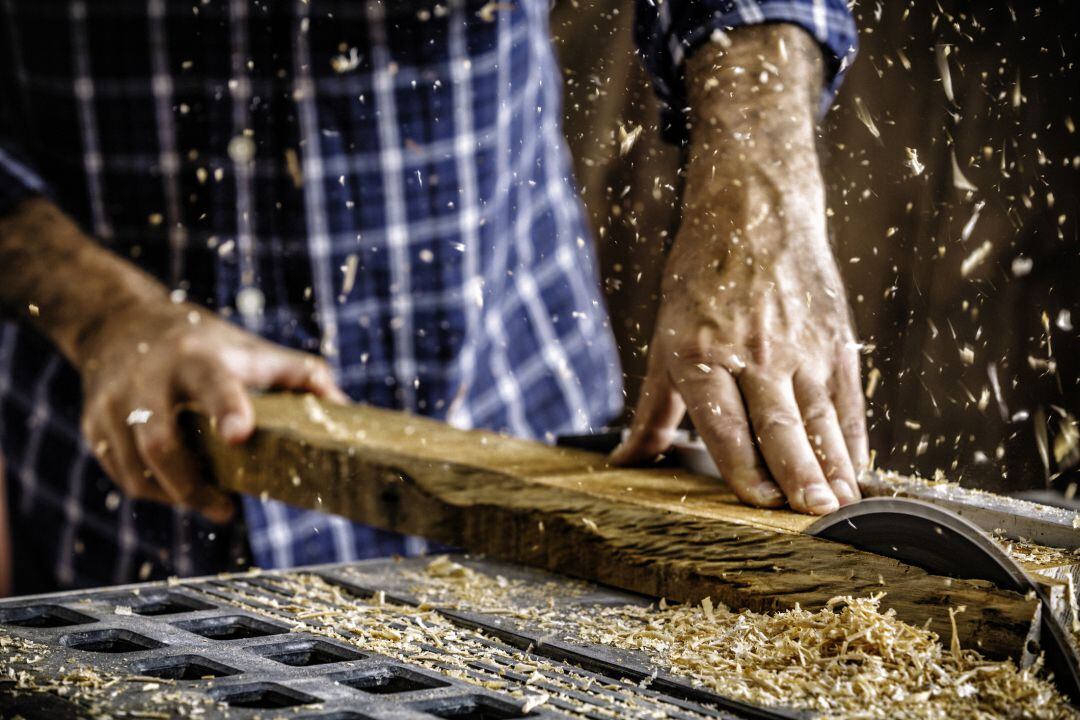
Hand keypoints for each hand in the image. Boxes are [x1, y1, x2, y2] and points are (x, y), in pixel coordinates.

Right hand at [77, 303, 345, 521]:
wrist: (119, 324)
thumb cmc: (205, 344)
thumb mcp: (252, 349)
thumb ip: (302, 375)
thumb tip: (347, 409)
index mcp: (197, 358)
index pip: (212, 383)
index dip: (226, 407)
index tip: (241, 434)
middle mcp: (148, 380)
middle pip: (160, 443)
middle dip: (192, 486)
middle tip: (226, 509)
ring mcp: (114, 405)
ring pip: (137, 470)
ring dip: (175, 495)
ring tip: (208, 501)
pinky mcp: (94, 427)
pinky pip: (122, 475)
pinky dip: (153, 490)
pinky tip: (178, 488)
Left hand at [612, 226, 867, 513]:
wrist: (755, 213)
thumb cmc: (700, 282)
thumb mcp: (665, 341)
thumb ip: (651, 410)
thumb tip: (625, 462)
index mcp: (701, 354)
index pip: (725, 424)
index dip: (743, 468)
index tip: (759, 503)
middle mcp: (752, 352)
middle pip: (778, 425)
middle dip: (797, 475)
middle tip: (813, 515)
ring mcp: (798, 345)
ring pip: (819, 416)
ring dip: (832, 465)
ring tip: (841, 504)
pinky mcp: (833, 337)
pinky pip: (845, 397)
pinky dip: (852, 436)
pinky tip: (856, 468)